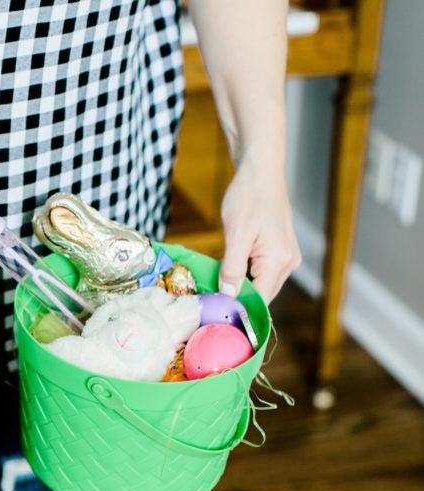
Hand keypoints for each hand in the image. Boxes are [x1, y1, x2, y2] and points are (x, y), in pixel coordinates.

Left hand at [217, 154, 301, 302]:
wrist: (261, 172)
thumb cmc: (248, 197)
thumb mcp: (236, 234)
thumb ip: (232, 268)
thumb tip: (228, 295)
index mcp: (279, 262)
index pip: (260, 301)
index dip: (238, 309)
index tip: (215, 312)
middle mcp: (288, 263)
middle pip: (261, 294)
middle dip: (237, 297)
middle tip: (209, 298)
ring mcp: (286, 257)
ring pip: (260, 283)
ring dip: (239, 285)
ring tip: (215, 283)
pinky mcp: (280, 250)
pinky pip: (261, 271)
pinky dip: (244, 273)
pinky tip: (227, 268)